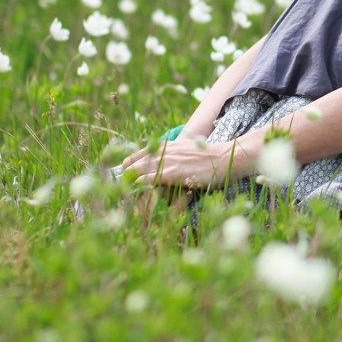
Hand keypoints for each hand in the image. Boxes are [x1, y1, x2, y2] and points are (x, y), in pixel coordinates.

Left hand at [121, 139, 245, 187]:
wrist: (224, 158)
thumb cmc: (211, 159)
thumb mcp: (190, 152)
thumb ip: (177, 157)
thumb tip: (169, 169)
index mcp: (167, 146)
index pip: (137, 154)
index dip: (127, 167)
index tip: (123, 178)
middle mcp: (163, 151)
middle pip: (133, 163)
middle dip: (122, 176)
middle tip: (116, 191)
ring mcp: (167, 161)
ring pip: (136, 170)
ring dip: (126, 183)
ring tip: (119, 195)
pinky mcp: (171, 173)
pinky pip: (146, 180)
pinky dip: (137, 187)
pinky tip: (133, 195)